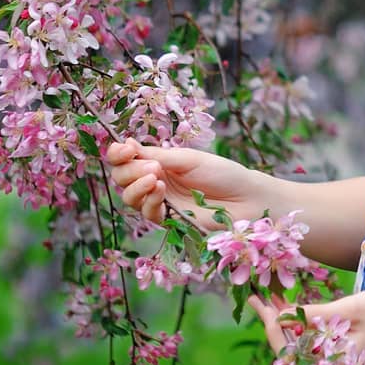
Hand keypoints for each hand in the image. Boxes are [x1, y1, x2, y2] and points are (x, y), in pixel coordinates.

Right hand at [103, 138, 276, 229]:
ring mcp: (160, 202)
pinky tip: (161, 190)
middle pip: (122, 178)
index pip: (126, 158)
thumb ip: (157, 155)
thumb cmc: (222, 173)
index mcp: (159, 162)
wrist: (246, 198)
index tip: (125, 149)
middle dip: (129, 170)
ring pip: (129, 197)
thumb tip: (126, 143)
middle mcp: (155, 181)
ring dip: (136, 186)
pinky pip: (147, 212)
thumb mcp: (188, 159)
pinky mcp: (167, 220)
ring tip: (156, 177)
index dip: (118, 153)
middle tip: (152, 166)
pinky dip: (150, 200)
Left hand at [246, 287, 364, 363]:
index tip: (259, 303)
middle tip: (258, 297)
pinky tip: (290, 306)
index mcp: (331, 362)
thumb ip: (315, 316)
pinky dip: (298, 323)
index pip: (289, 350)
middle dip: (271, 323)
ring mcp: (334, 358)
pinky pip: (311, 339)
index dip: (270, 326)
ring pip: (298, 344)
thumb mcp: (348, 309)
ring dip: (282, 323)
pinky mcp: (338, 349)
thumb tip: (282, 316)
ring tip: (269, 297)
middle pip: (290, 349)